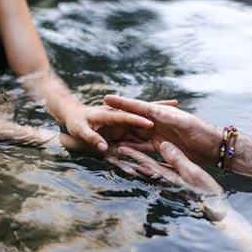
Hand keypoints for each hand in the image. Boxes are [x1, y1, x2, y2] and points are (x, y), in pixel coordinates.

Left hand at [63, 100, 177, 152]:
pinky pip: (139, 126)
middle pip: (141, 111)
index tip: (152, 122)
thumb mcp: (80, 131)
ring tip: (178, 110)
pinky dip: (153, 123)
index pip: (126, 116)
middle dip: (159, 107)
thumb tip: (104, 148)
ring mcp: (123, 119)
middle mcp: (119, 114)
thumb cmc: (75, 122)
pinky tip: (167, 125)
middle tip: (176, 103)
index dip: (139, 119)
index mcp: (109, 114)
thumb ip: (92, 139)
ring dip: (160, 113)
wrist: (73, 116)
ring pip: (144, 116)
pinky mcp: (124, 125)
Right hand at [103, 95, 222, 164]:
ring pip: (135, 134)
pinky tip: (122, 150)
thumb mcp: (185, 123)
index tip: (106, 98)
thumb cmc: (202, 131)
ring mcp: (159, 134)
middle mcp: (158, 122)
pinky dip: (133, 149)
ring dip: (121, 134)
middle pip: (132, 119)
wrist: (214, 147)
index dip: (122, 103)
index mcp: (162, 114)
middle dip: (116, 117)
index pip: (138, 106)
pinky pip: (143, 148)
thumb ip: (168, 117)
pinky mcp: (162, 147)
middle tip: (98, 115)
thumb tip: (151, 110)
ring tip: (105, 135)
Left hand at [107, 141, 225, 219]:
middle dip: (125, 162)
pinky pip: (155, 173)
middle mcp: (164, 180)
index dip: (132, 155)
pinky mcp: (174, 183)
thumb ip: (178, 160)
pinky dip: (144, 168)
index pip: (146, 163)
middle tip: (107, 156)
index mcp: (167, 176)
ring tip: (116, 160)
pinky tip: (139, 166)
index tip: (118, 149)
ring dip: (130, 166)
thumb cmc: (206, 192)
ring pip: (145, 172)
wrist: (215, 209)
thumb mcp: (193, 172)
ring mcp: (168, 182)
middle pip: (140, 169)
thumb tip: (163, 145)